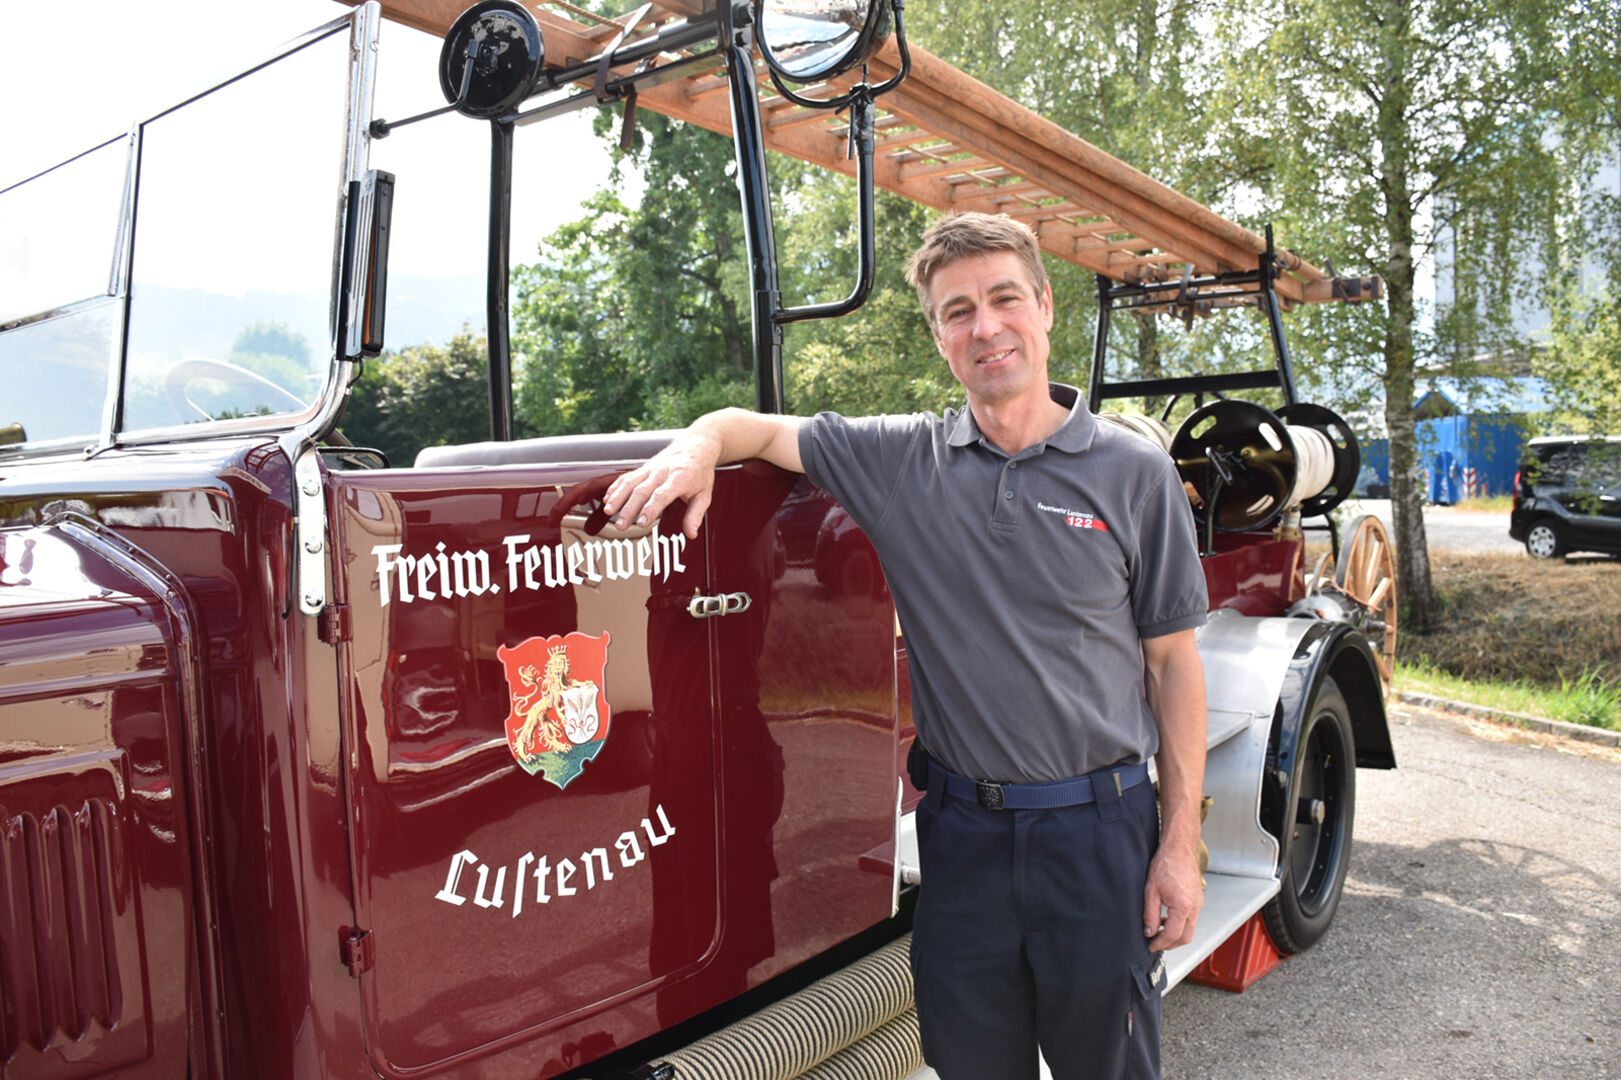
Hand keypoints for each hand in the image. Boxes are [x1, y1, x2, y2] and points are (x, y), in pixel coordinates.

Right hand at [602, 431, 721, 537]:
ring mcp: (651, 468)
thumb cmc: (700, 471)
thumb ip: (695, 515)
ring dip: (617, 497)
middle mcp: (663, 472)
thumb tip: (691, 534)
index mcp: (680, 478)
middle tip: (621, 525)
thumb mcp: (704, 494)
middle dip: (629, 509)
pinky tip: (607, 499)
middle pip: (642, 491)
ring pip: (631, 482)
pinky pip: (627, 476)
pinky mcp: (644, 467)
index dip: (650, 509)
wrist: (697, 445)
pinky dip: (616, 487)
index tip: (641, 523)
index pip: (661, 495)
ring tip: (608, 511)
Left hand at [1142, 843, 1202, 950]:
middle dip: (1169, 944)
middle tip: (1154, 943)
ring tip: (1158, 931)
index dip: (1160, 944)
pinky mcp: (1198, 900)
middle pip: (1185, 938)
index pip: (1173, 935)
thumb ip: (1150, 914)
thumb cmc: (1166, 864)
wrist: (1179, 848)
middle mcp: (1195, 907)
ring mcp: (1198, 904)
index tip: (1150, 945)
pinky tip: (1166, 918)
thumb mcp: (1151, 891)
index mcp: (1183, 906)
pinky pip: (1191, 920)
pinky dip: (1179, 925)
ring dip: (1175, 935)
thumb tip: (1148, 932)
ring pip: (1190, 930)